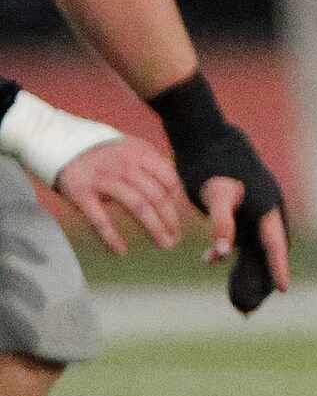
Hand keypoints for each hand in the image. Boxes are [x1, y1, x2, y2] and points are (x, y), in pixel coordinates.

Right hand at [54, 136, 182, 255]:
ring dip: (155, 228)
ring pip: (138, 206)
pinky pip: (100, 219)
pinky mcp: (82, 193)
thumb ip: (152, 166)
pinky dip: (112, 237)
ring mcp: (104, 179)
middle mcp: (125, 165)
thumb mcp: (132, 150)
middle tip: (175, 238)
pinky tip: (121, 251)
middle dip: (170, 219)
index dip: (177, 200)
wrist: (61, 145)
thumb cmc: (106, 155)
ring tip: (164, 244)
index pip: (169, 178)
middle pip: (157, 195)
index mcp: (141, 153)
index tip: (177, 216)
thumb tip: (175, 194)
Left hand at [165, 119, 289, 311]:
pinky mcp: (245, 203)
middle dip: (266, 272)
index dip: (279, 268)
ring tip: (238, 289)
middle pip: (272, 247)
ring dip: (248, 264)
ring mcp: (257, 206)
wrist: (206, 136)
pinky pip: (245, 233)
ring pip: (258, 243)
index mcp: (266, 206)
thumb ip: (221, 224)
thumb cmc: (210, 164)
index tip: (285, 289)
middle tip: (257, 299)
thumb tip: (222, 254)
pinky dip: (233, 249)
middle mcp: (267, 207)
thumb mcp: (214, 194)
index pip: (274, 244)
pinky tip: (209, 260)